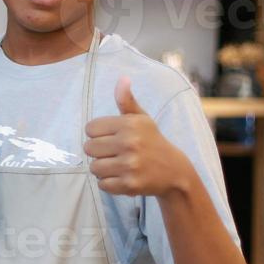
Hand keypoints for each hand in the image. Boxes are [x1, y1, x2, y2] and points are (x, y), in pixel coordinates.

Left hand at [84, 77, 193, 197]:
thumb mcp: (142, 119)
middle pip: (89, 148)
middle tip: (114, 153)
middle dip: (98, 152)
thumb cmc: (152, 142)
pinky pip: (102, 184)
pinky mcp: (130, 185)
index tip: (111, 138)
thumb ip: (127, 101)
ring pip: (94, 167)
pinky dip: (109, 183)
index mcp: (129, 124)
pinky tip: (122, 177)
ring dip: (103, 169)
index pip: (90, 128)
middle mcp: (129, 143)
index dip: (98, 134)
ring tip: (118, 166)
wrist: (175, 171)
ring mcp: (129, 165)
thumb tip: (122, 78)